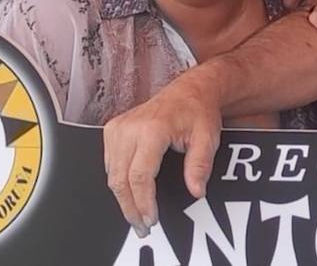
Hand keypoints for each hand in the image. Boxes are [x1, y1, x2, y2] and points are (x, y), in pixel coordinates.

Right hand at [102, 69, 221, 235]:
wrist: (190, 90)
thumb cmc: (198, 110)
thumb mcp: (208, 137)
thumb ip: (200, 165)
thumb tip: (196, 190)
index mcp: (152, 129)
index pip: (139, 176)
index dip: (143, 202)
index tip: (151, 219)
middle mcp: (130, 127)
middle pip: (120, 179)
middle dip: (130, 208)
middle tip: (142, 226)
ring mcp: (118, 127)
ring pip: (111, 174)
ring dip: (122, 198)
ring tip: (137, 215)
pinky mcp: (113, 129)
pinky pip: (109, 163)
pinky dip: (118, 182)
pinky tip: (130, 193)